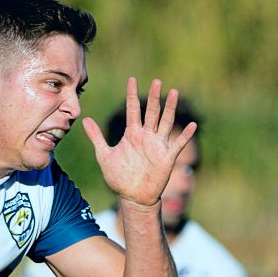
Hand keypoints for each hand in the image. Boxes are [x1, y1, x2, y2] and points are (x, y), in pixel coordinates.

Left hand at [83, 78, 196, 208]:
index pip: (132, 110)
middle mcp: (146, 136)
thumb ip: (97, 138)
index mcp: (132, 134)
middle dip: (153, 97)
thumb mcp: (104, 156)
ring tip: (173, 92)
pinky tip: (191, 125)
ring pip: (165, 122)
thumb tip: (85, 120)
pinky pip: (177, 144)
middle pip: (151, 112)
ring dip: (170, 108)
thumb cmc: (119, 177)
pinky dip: (185, 136)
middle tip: (156, 81)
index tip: (132, 79)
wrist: (132, 197)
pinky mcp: (167, 158)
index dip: (132, 95)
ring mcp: (158, 145)